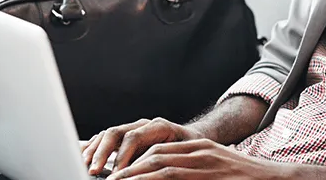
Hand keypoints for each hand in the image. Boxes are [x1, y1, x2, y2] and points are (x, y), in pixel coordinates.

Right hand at [82, 118, 202, 175]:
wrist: (193, 140)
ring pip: (107, 135)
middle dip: (102, 153)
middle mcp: (142, 125)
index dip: (122, 156)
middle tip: (94, 170)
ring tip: (86, 166)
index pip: (133, 137)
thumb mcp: (183, 154)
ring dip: (94, 151)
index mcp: (157, 126)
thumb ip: (165, 159)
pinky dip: (93, 148)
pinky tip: (85, 158)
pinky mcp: (125, 138)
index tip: (117, 172)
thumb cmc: (191, 149)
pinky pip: (105, 139)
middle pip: (115, 133)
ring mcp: (131, 129)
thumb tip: (147, 171)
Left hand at [109, 139, 287, 178]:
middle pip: (154, 152)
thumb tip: (165, 177)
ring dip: (135, 174)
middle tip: (109, 178)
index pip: (159, 148)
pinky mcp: (208, 171)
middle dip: (129, 166)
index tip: (118, 172)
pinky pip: (173, 175)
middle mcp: (199, 150)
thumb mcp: (216, 172)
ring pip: (159, 163)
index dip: (136, 160)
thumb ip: (192, 173)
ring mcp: (204, 160)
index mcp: (199, 148)